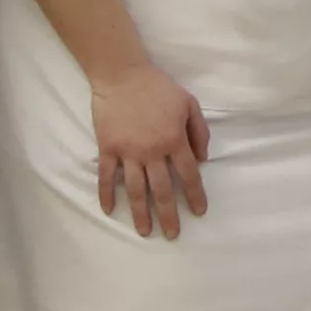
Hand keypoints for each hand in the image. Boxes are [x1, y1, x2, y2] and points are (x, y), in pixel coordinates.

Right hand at [83, 58, 207, 236]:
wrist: (122, 75)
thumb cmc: (158, 88)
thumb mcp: (189, 104)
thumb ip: (199, 132)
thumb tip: (203, 160)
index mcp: (174, 141)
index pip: (189, 175)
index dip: (195, 196)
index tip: (198, 212)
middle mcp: (152, 152)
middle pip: (162, 190)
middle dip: (168, 215)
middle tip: (172, 234)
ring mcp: (128, 152)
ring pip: (135, 190)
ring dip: (140, 213)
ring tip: (145, 232)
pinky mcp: (108, 148)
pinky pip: (106, 176)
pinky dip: (107, 194)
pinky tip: (110, 210)